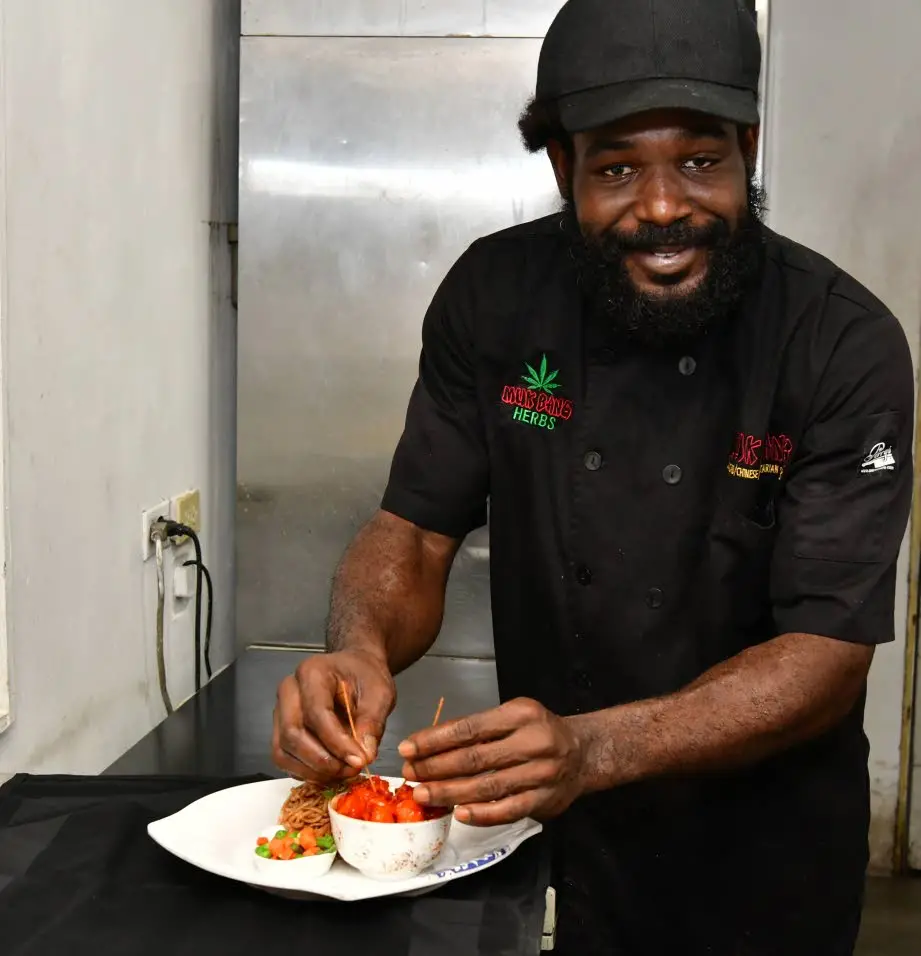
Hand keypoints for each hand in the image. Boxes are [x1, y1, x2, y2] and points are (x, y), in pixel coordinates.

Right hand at [272, 649, 395, 783]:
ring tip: (343, 772)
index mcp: (312, 672)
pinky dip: (304, 771)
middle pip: (292, 733)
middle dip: (322, 760)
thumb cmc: (365, 676)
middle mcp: (289, 690)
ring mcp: (280, 710)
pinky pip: (283, 757)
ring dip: (312, 770)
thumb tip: (365, 756)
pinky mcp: (280, 729)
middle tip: (350, 769)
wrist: (354, 669)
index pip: (316, 713)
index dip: (337, 742)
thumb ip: (372, 722)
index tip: (359, 760)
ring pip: (283, 750)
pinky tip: (329, 772)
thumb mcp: (379, 693)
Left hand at [398, 697, 585, 826]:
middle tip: (410, 774)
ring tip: (424, 794)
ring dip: (450, 792)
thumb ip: (480, 729)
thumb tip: (432, 744)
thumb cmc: (539, 731)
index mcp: (521, 714)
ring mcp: (541, 774)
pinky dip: (481, 813)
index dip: (435, 740)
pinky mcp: (544, 800)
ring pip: (487, 786)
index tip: (409, 748)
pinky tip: (459, 813)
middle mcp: (533, 742)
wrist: (584, 752)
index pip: (469, 728)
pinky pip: (508, 810)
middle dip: (436, 767)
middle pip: (475, 758)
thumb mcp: (513, 715)